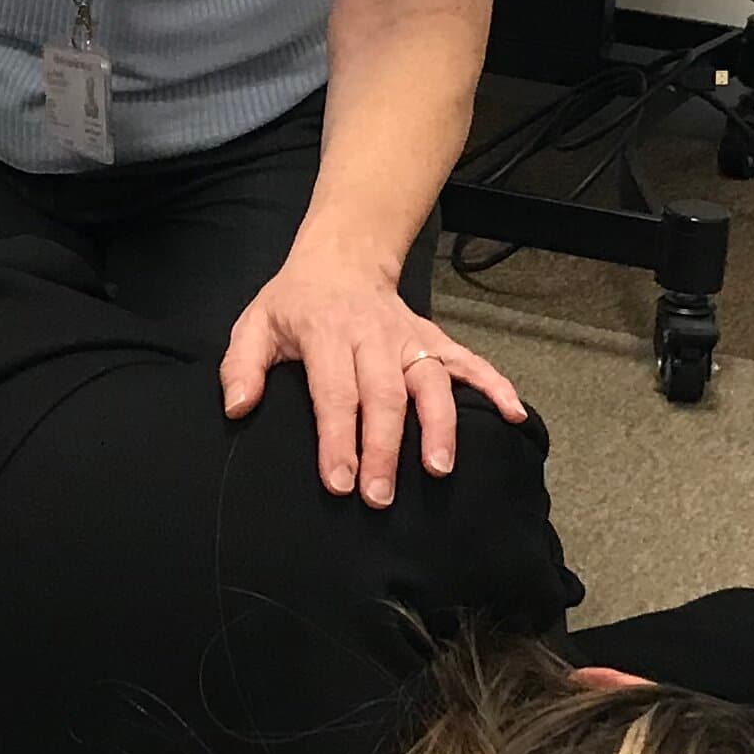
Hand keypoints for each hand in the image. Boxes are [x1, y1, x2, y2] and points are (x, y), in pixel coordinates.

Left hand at [219, 246, 526, 505]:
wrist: (341, 257)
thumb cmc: (295, 302)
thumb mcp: (255, 324)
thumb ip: (242, 367)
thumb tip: (238, 408)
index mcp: (327, 333)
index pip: (335, 392)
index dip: (338, 439)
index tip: (340, 482)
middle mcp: (374, 336)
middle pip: (384, 396)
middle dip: (384, 448)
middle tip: (381, 496)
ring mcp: (409, 338)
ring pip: (431, 382)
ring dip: (439, 426)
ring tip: (440, 469)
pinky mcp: (433, 340)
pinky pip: (469, 362)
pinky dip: (495, 386)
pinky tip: (515, 415)